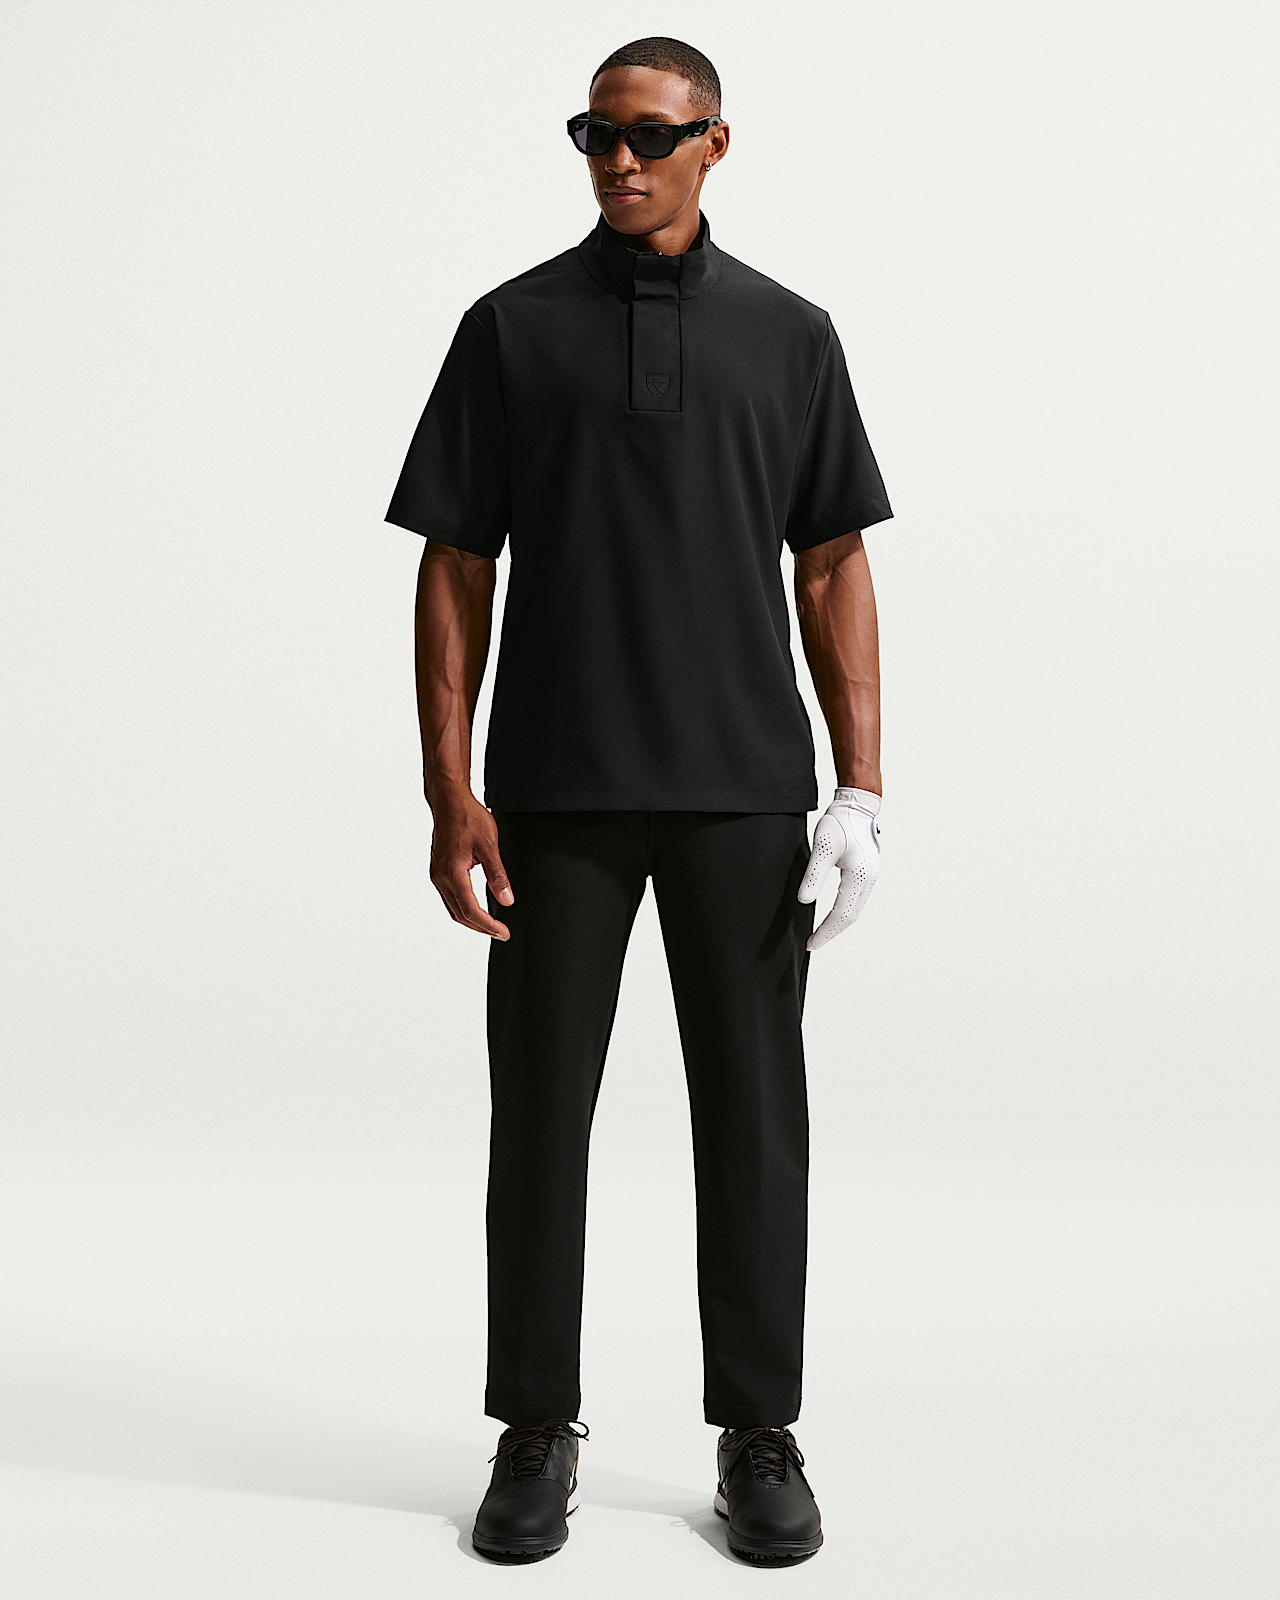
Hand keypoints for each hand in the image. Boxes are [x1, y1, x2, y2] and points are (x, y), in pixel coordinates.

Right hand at [428, 791, 513, 939]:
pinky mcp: (438, 870)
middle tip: (501, 932)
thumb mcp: (489, 845)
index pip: (471, 910)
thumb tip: (506, 900)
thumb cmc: (468, 817)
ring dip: (471, 919)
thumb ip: (498, 875)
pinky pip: (449, 897)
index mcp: (452, 873)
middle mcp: (440, 877)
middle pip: (459, 915)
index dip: (489, 926)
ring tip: (491, 924)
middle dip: (481, 927)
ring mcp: (437, 874)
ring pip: (453, 908)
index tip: (503, 932)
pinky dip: (463, 907)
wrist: (449, 801)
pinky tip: (476, 907)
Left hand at [797, 787, 880, 950]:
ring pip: (854, 910)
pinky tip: (831, 916)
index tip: (811, 943)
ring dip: (837, 924)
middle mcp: (868, 881)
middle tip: (813, 944)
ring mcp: (869, 878)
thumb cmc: (840, 823)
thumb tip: (804, 900)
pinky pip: (855, 900)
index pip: (841, 914)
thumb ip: (813, 875)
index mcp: (859, 877)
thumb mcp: (822, 847)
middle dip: (831, 932)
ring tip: (820, 934)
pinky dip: (843, 913)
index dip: (826, 931)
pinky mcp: (866, 873)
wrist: (857, 806)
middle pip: (850, 917)